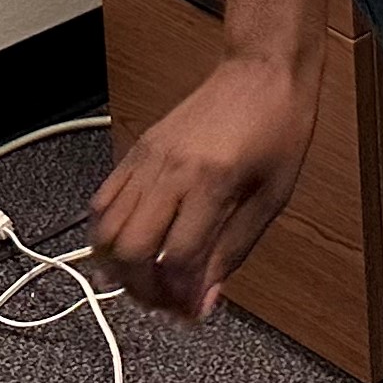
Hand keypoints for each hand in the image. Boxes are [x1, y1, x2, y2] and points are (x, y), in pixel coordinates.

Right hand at [87, 55, 318, 319]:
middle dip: (143, 291)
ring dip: (118, 268)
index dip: (180, 297)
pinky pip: (102, 202)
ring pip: (105, 231)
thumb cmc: (279, 126)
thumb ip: (234, 251)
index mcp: (213, 181)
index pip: (177, 260)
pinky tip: (132, 244)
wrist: (265, 69)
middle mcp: (172, 170)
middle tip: (165, 300)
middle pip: (131, 252)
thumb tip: (204, 299)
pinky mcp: (138, 149)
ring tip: (147, 278)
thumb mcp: (274, 194)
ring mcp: (148, 158)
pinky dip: (107, 234)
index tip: (190, 312)